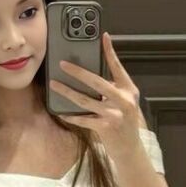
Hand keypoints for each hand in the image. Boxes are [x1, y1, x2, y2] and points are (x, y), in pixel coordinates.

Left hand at [48, 32, 141, 159]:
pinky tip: (60, 111)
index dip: (110, 52)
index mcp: (129, 90)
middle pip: (97, 82)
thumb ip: (113, 89)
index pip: (118, 67)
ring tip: (54, 84)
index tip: (103, 37)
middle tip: (63, 64)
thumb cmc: (125, 123)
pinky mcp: (105, 127)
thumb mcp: (125, 103)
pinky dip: (71, 115)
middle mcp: (123, 101)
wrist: (131, 149)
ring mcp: (114, 115)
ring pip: (85, 100)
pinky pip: (83, 119)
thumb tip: (90, 76)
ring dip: (67, 92)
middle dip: (78, 72)